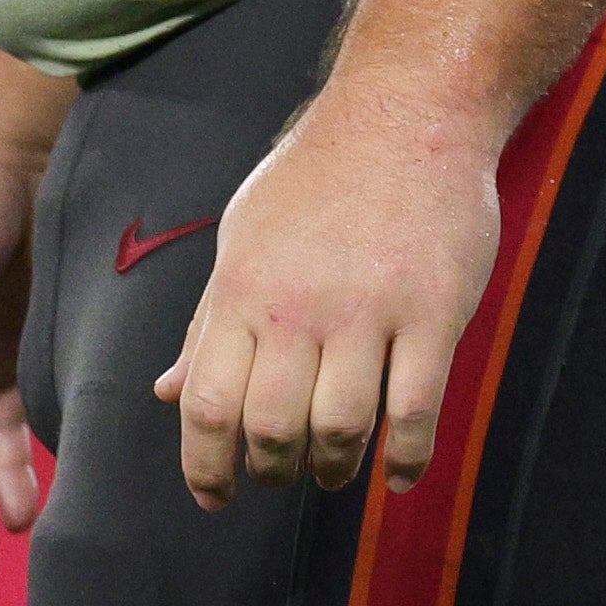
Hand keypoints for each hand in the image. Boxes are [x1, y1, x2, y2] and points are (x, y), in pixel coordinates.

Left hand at [157, 90, 503, 507]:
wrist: (411, 111)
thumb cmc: (319, 174)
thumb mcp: (243, 238)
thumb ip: (209, 321)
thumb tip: (168, 394)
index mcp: (243, 292)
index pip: (206, 406)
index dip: (205, 466)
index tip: (217, 494)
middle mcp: (298, 308)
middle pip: (272, 428)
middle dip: (275, 470)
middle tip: (286, 476)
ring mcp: (370, 310)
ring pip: (341, 427)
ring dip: (335, 468)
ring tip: (339, 471)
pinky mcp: (436, 310)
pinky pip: (415, 407)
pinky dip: (405, 456)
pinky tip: (400, 472)